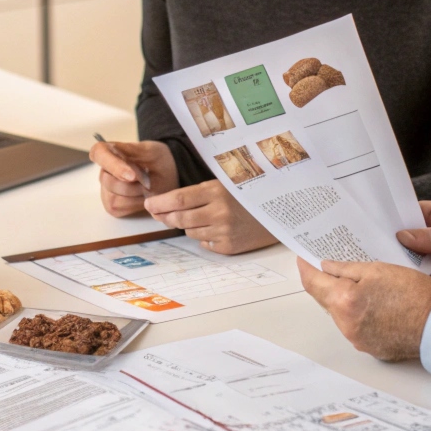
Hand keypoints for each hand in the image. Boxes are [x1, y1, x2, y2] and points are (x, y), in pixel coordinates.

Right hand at [90, 139, 178, 216]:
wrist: (168, 176)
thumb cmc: (158, 160)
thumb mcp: (152, 150)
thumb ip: (134, 151)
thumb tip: (118, 156)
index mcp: (110, 151)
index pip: (99, 153)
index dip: (113, 166)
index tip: (132, 176)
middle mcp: (104, 171)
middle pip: (108, 181)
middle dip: (133, 185)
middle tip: (149, 180)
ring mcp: (106, 189)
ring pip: (114, 198)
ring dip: (136, 195)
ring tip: (148, 187)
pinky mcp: (112, 205)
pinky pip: (119, 208)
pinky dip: (136, 204)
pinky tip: (144, 197)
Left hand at [143, 181, 277, 254]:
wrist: (282, 212)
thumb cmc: (250, 195)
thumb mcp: (227, 184)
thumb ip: (199, 192)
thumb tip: (166, 204)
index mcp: (217, 191)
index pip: (178, 199)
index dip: (159, 203)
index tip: (148, 204)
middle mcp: (219, 212)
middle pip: (180, 218)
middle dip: (165, 216)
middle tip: (159, 213)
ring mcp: (224, 231)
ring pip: (190, 231)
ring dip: (188, 225)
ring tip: (204, 216)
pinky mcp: (229, 246)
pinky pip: (204, 243)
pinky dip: (204, 236)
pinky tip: (217, 228)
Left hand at [298, 258, 430, 361]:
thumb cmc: (417, 296)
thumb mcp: (379, 270)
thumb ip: (347, 269)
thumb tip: (328, 267)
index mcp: (344, 302)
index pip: (313, 283)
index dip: (306, 268)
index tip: (303, 259)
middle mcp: (346, 325)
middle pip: (327, 300)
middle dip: (328, 283)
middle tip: (334, 266)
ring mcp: (358, 339)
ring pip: (342, 314)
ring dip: (346, 299)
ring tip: (363, 284)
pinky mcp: (371, 347)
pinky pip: (356, 327)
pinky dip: (360, 314)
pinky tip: (376, 303)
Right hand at [397, 201, 430, 306]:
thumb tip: (403, 236)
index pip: (412, 217)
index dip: (396, 221)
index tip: (378, 227)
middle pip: (409, 246)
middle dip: (401, 250)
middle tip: (392, 254)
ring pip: (415, 269)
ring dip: (417, 270)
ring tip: (426, 269)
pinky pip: (429, 288)